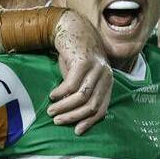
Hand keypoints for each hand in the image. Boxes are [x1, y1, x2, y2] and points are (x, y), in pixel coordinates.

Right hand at [47, 11, 112, 134]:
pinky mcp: (83, 61)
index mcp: (108, 81)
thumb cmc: (75, 55)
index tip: (76, 131)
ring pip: (81, 96)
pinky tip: (52, 95)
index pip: (102, 109)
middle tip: (57, 120)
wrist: (72, 28)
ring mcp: (96, 68)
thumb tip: (74, 114)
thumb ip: (83, 91)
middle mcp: (105, 75)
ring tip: (51, 110)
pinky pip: (71, 84)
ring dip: (64, 106)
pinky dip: (60, 93)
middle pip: (91, 105)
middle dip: (73, 116)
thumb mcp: (82, 75)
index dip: (89, 122)